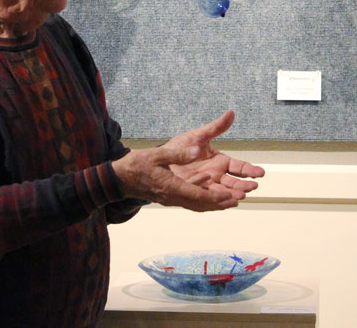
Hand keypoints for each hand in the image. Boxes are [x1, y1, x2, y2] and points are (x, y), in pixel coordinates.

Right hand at [110, 110, 264, 212]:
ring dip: (213, 204)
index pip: (197, 195)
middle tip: (237, 200)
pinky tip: (209, 194)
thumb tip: (198, 151)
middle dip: (219, 203)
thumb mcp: (157, 154)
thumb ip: (178, 154)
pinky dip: (202, 200)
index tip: (230, 196)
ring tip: (229, 200)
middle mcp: (172, 197)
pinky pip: (188, 201)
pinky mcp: (167, 197)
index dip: (215, 197)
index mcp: (171, 187)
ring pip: (195, 205)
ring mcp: (169, 199)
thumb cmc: (135, 165)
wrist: (118, 178)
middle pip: (200, 204)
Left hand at [164, 110, 264, 196]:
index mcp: (220, 162)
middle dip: (244, 185)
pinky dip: (216, 202)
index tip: (260, 173)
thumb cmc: (180, 146)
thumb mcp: (199, 135)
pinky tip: (224, 204)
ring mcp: (206, 186)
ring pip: (223, 192)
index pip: (239, 167)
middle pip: (234, 182)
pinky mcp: (195, 193)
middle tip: (253, 187)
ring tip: (241, 197)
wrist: (161, 159)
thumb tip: (231, 113)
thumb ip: (216, 127)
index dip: (250, 170)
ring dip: (232, 195)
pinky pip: (207, 199)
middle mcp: (216, 175)